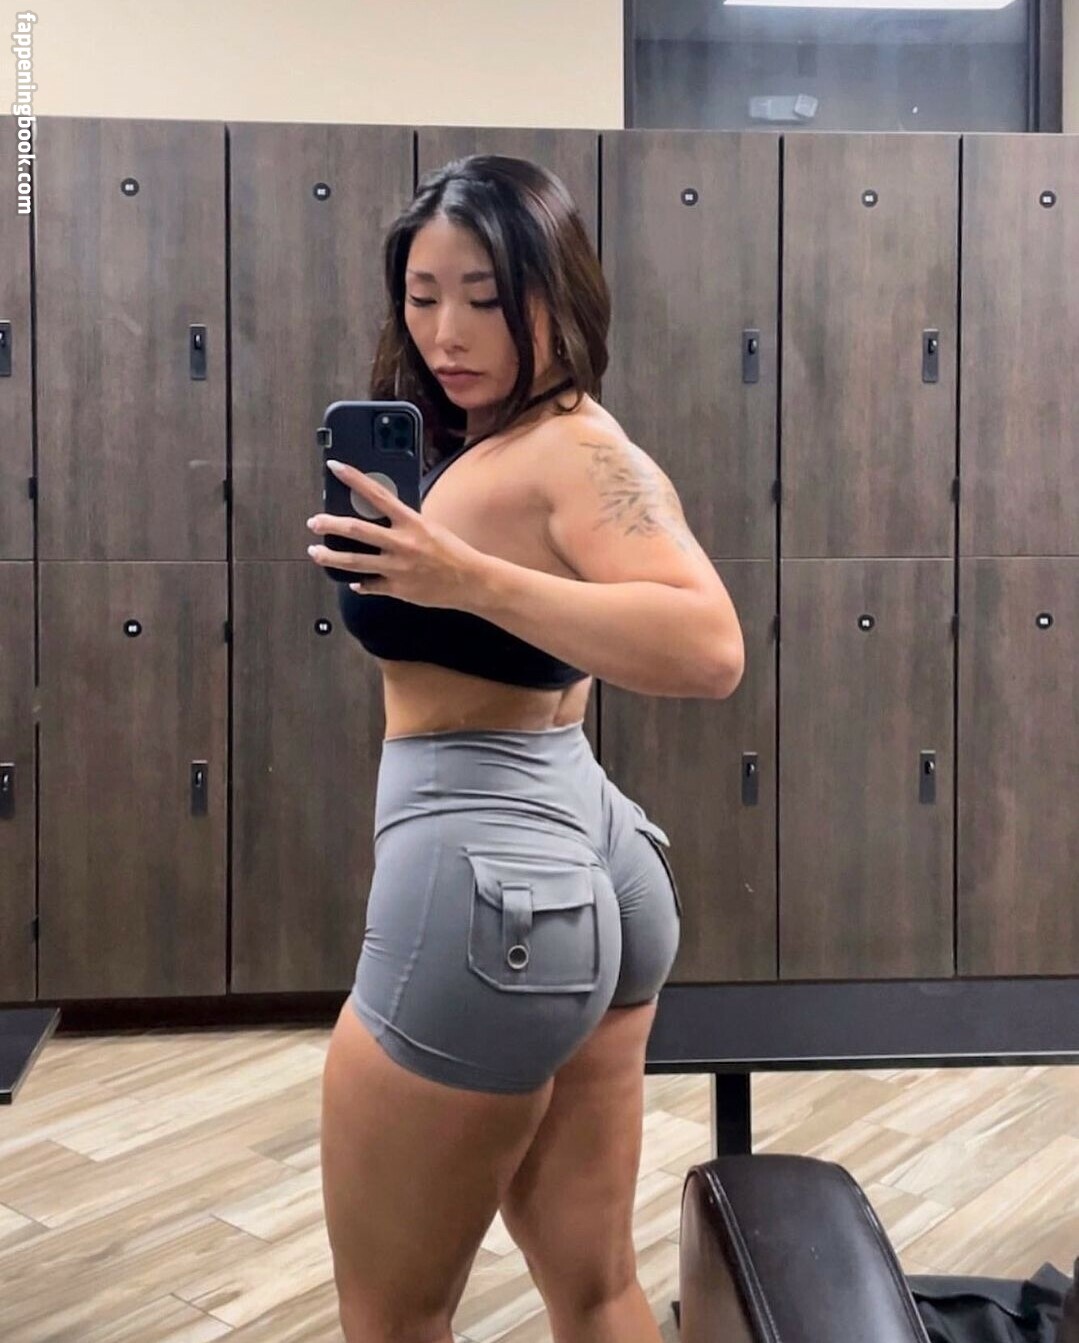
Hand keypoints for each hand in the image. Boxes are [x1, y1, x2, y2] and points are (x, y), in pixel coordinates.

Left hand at [306, 460, 485, 608]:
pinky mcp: (397, 589)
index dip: (354, 479)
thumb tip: (382, 515)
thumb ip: (405, 522)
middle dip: (330, 524)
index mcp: (411, 522)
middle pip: (356, 530)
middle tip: (314, 521)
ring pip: (354, 561)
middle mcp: (401, 543)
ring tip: (315, 551)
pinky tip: (352, 582)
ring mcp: (397, 568)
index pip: (377, 494)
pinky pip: (369, 585)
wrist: (471, 581)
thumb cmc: (453, 552)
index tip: (335, 467)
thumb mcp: (430, 527)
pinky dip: (359, 584)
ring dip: (330, 557)